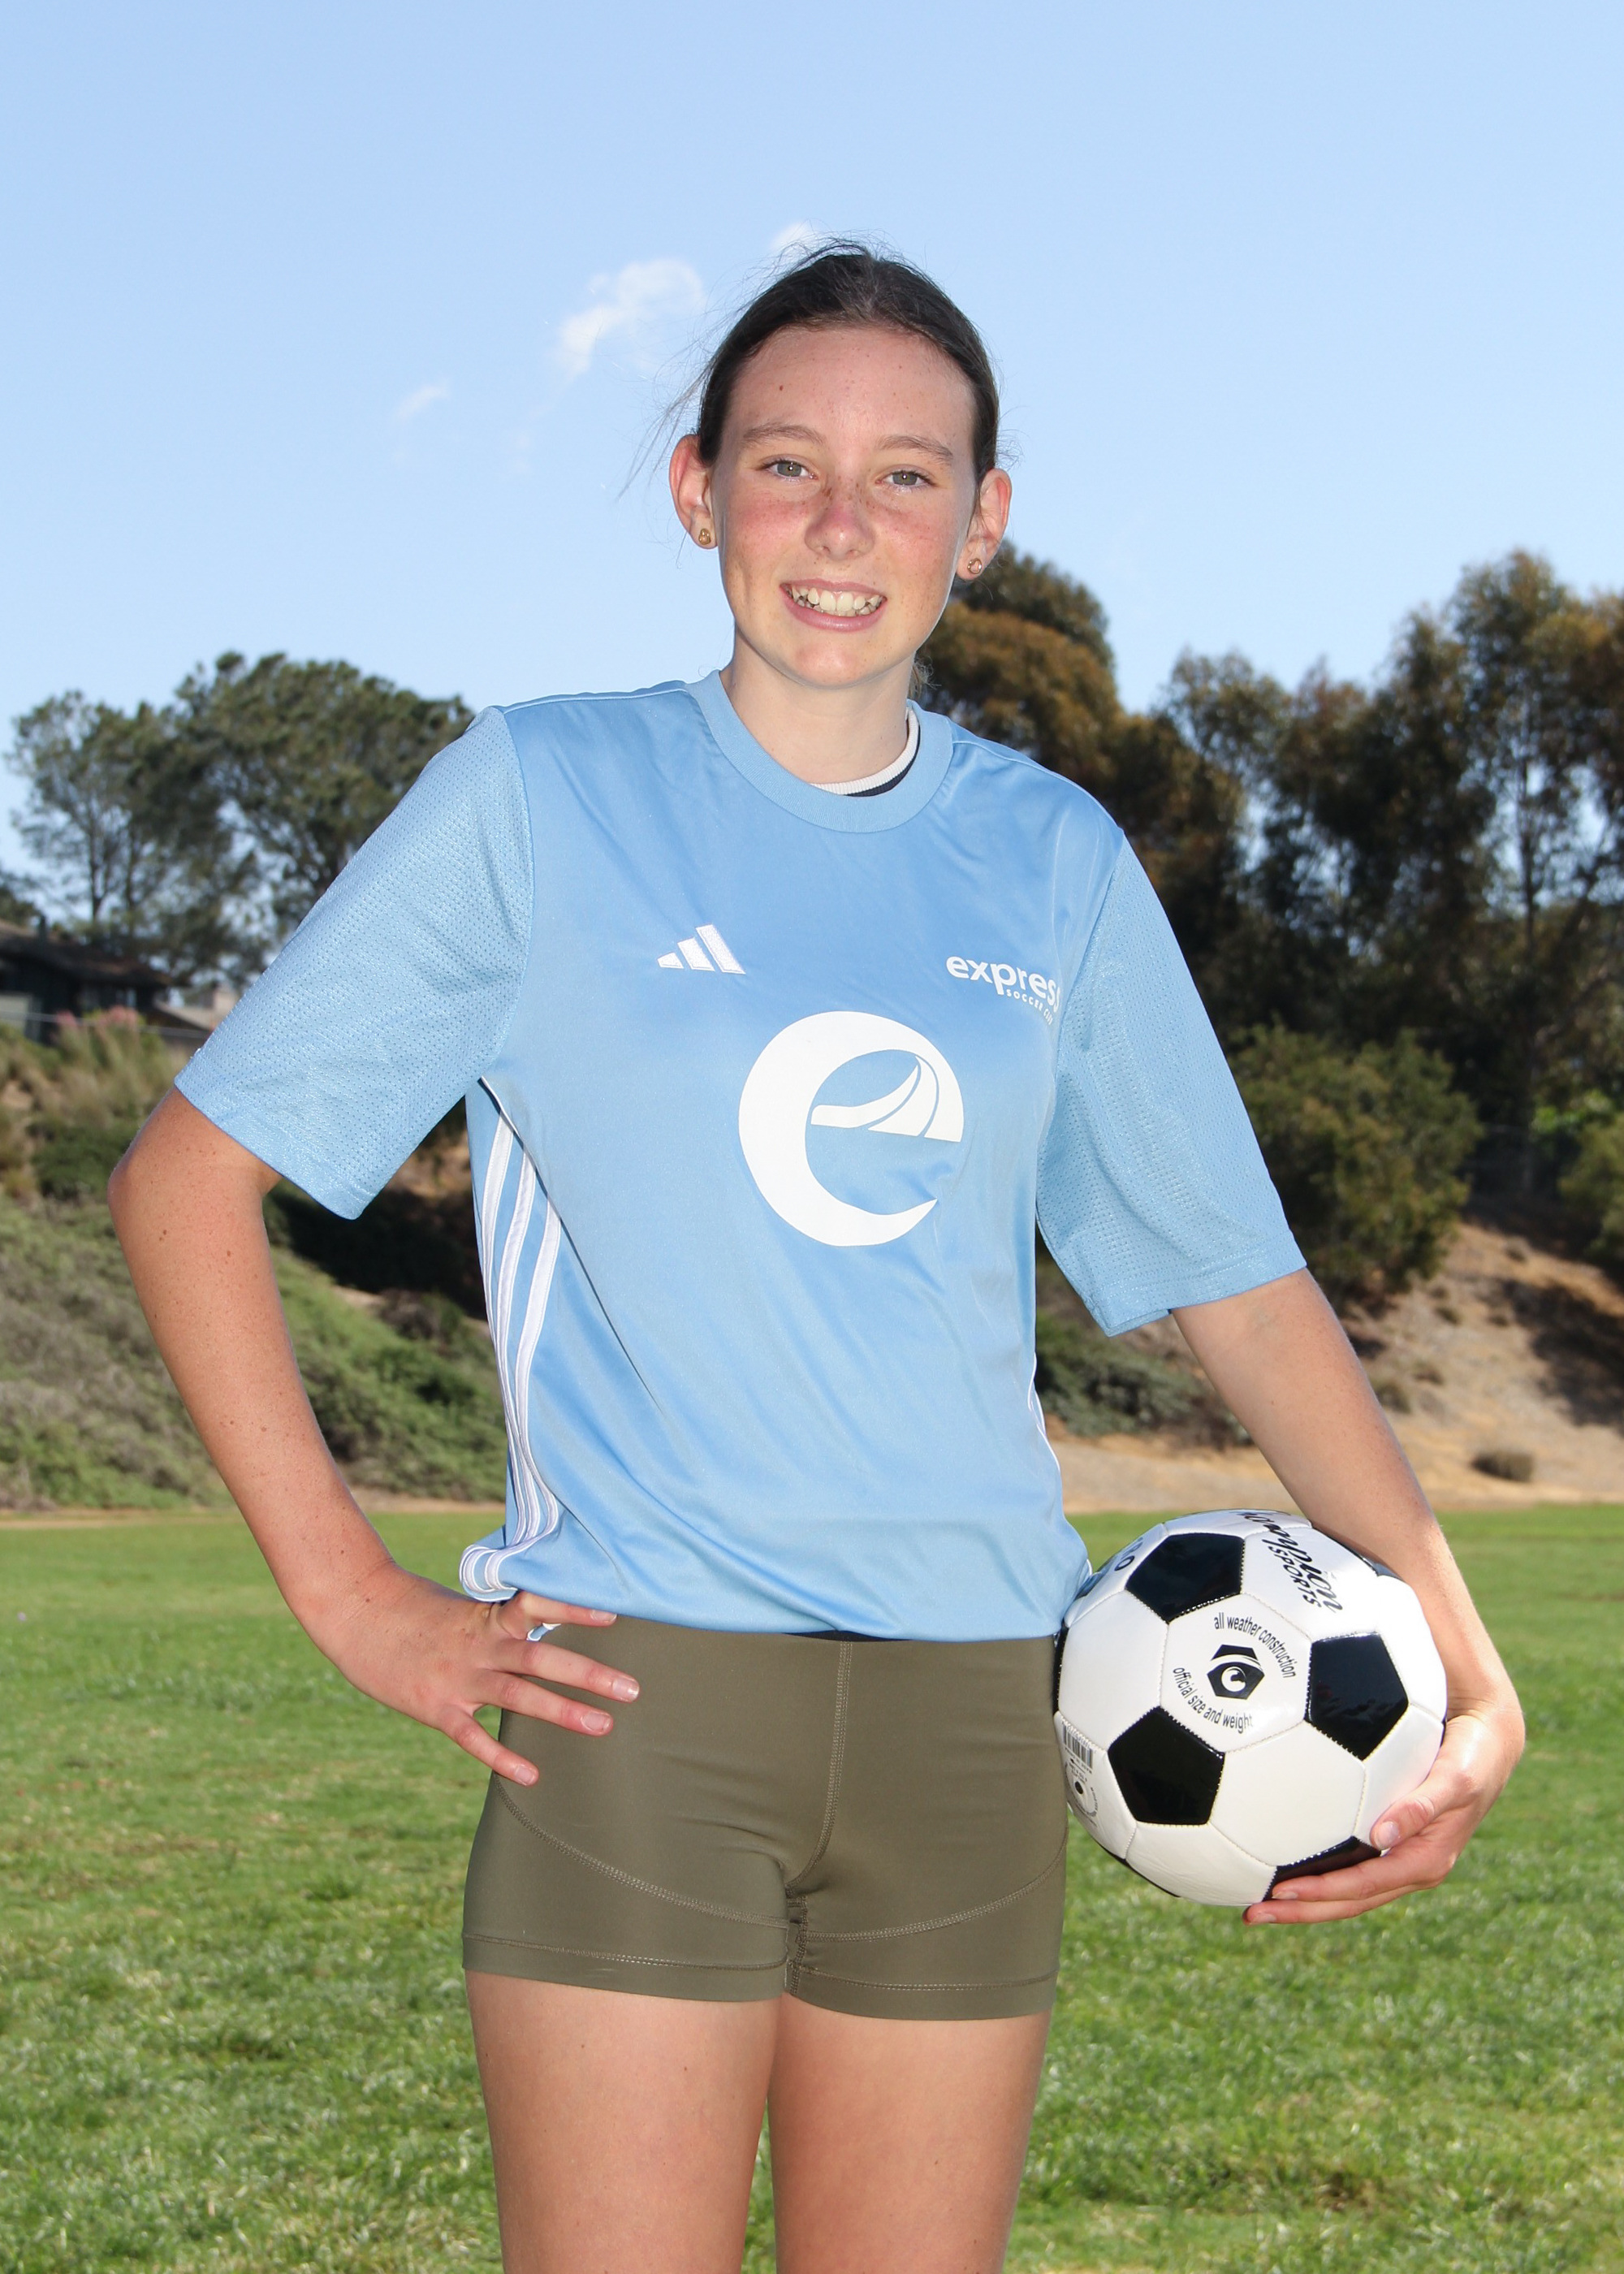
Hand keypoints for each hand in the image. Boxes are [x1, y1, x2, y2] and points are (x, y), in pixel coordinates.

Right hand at [311, 1563, 637, 1784]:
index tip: (613, 1616)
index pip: (536, 1608)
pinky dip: (502, 1757)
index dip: (573, 1611)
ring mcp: (457, 1679)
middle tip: (632, 1689)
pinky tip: (531, 1776)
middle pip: (540, 1659)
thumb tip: (541, 1619)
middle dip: (589, 1675)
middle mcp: (478, 1647)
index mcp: (486, 1617)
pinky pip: (473, 1738)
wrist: (357, 1615)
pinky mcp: (435, 1708)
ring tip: (605, 1726)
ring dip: (563, 1713)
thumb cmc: (416, 1609)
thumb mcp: (463, 1604)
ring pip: (518, 1698)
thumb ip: (501, 1619)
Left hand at [1242, 1696, 1523, 1924]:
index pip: (1365, 1887)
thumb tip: (1382, 1838)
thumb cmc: (1472, 1756)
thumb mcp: (1455, 1778)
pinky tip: (1279, 1862)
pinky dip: (1316, 1872)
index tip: (1280, 1892)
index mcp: (1426, 1862)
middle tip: (1251, 1913)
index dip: (1323, 1894)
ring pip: (1346, 1891)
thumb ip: (1422, 1805)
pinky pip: (1348, 1866)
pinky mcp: (1391, 1843)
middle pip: (1349, 1901)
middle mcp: (1410, 1868)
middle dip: (1302, 1911)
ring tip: (1255, 1902)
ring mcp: (1400, 1859)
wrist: (1487, 1741)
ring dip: (1304, 1900)